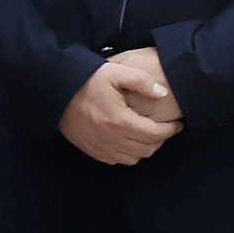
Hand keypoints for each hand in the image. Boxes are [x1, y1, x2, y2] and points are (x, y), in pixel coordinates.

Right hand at [58, 61, 181, 165]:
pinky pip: (117, 161)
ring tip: (149, 134)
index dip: (170, 130)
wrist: (56, 92)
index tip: (177, 124)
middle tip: (165, 128)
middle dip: (161, 140)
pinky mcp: (92, 150)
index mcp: (119, 120)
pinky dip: (128, 154)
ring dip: (145, 148)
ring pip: (134, 158)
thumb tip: (161, 93)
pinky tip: (129, 140)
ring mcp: (100, 147)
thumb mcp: (115, 72)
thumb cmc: (86, 80)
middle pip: (147, 149)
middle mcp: (111, 139)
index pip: (155, 134)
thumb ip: (141, 81)